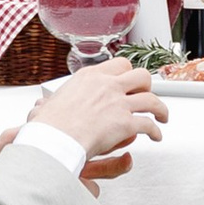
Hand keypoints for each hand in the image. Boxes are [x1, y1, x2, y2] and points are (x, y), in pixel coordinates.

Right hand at [27, 57, 165, 170]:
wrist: (54, 139)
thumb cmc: (48, 125)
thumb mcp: (48, 105)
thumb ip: (49, 103)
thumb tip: (42, 105)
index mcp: (90, 76)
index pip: (119, 64)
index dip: (127, 74)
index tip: (128, 81)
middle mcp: (107, 85)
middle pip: (140, 75)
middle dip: (147, 86)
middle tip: (145, 94)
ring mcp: (118, 103)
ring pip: (151, 99)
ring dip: (160, 108)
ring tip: (161, 116)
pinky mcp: (125, 123)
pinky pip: (148, 124)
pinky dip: (156, 131)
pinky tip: (155, 135)